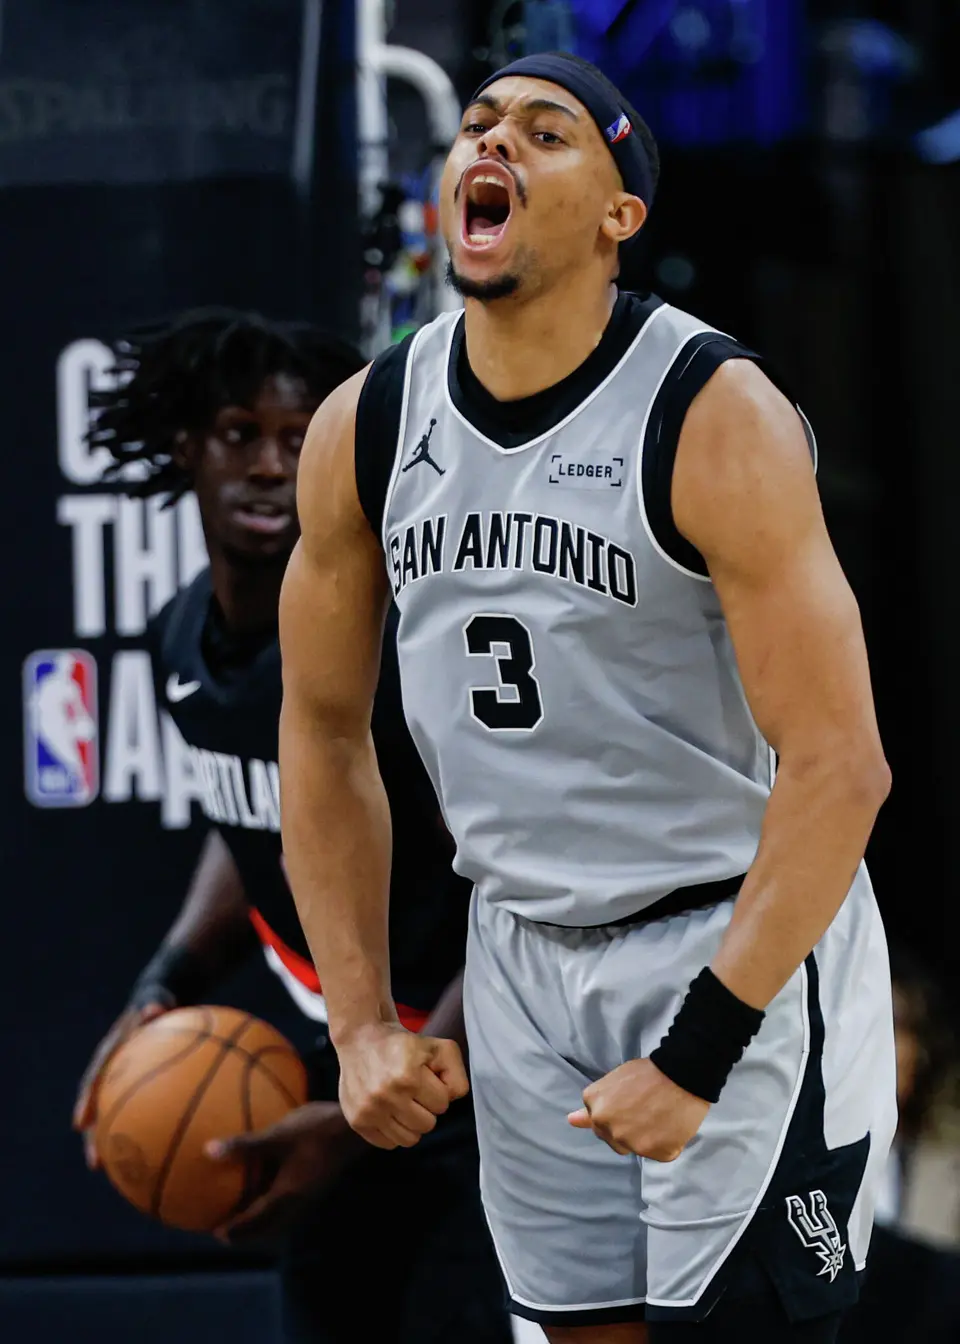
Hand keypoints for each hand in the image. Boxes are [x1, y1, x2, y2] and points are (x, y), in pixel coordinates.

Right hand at [72, 999, 170, 1168]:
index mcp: (109, 1053)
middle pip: (98, 1109)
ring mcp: (123, 1083)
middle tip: (95, 1163)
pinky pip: (140, 1114)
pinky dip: (147, 1132)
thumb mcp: (155, 997)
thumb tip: (154, 1010)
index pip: (94, 1078)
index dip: (86, 1101)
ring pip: (116, 1118)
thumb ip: (153, 1003)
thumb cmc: (157, 1000)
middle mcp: (111, 1073)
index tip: (80, 1123)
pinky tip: (163, 1155)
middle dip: (94, 1138)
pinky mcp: (138, 1090)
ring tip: (120, 1172)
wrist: (159, 1001)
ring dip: (115, 1143)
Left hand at [207, 1102, 362, 1244]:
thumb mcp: (277, 1136)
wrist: (355, 1129)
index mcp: (286, 1196)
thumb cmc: (316, 1131)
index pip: (256, 1222)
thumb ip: (245, 1145)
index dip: (236, 1230)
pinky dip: (273, 1205)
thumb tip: (209, 1151)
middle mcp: (298, 1202)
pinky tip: (269, 1186)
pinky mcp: (315, 1185)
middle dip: (247, 1232)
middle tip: (226, 1230)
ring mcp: (309, 1195)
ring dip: (261, 1219)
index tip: (216, 1234)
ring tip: (245, 1212)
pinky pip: (289, 1204)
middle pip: (268, 1227)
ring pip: (280, 1217)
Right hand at [336, 1022, 468, 1149]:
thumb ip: (456, 1075)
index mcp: (408, 1074)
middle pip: (427, 1125)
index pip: (442, 1104)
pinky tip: (389, 1111)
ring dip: (410, 1122)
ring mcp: (369, 1110)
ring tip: (402, 1102)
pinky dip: (392, 1131)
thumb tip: (450, 1101)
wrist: (360, 1039)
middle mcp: (386, 1094)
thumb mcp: (438, 1048)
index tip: (426, 1078)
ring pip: (409, 1139)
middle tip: (414, 1091)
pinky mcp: (357, 1121)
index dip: (438, 1090)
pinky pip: (388, 1144)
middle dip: (426, 1108)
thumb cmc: (403, 1045)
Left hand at [568, 1058, 709, 1160]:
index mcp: (596, 1109)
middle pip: (613, 1138)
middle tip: (644, 1109)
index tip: (629, 1102)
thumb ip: (593, 1104)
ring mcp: (633, 1144)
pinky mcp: (657, 1153)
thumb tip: (571, 1121)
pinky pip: (658, 1154)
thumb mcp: (613, 1081)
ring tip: (659, 1116)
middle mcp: (609, 1129)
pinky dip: (665, 1143)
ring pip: (635, 1148)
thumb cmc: (647, 1072)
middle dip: (625, 1127)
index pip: (598, 1121)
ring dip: (644, 1138)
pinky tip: (670, 1125)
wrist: (681, 1073)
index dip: (616, 1111)